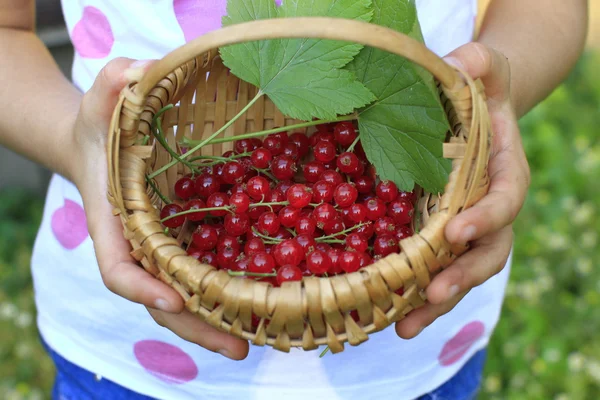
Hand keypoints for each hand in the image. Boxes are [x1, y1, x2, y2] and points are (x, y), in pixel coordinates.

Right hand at [69, 58, 248, 359]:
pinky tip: (263, 305)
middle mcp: (139, 245)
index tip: (173, 299)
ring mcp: (163, 249)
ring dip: (219, 322)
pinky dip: (227, 294)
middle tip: (240, 348)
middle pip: (161, 300)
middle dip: (197, 326)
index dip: (143, 287)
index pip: (118, 267)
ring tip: (258, 342)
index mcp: (113, 223)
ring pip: (186, 297)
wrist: (104, 142)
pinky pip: (204, 273)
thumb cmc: (101, 123)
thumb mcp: (102, 95)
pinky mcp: (186, 241)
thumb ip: (113, 84)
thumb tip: (139, 73)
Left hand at [395, 42, 530, 338]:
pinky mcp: (438, 238)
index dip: (486, 218)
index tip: (458, 231)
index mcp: (506, 173)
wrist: (474, 117)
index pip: (505, 200)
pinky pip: (431, 270)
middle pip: (487, 252)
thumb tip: (459, 59)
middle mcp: (489, 211)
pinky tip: (388, 315)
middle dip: (462, 275)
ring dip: (434, 302)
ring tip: (404, 327)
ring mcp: (464, 230)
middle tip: (434, 293)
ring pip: (459, 273)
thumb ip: (480, 64)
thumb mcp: (484, 71)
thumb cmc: (479, 94)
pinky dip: (413, 295)